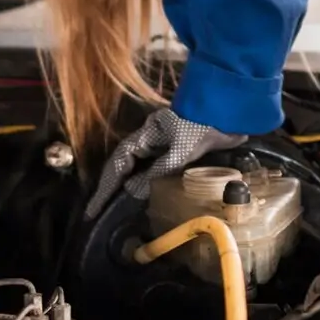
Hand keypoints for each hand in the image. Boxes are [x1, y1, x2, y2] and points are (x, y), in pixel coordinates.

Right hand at [85, 107, 244, 218]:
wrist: (226, 109)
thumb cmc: (202, 127)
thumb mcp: (181, 151)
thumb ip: (158, 171)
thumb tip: (133, 191)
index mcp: (144, 135)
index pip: (117, 164)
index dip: (105, 187)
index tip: (93, 208)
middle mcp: (146, 138)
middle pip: (120, 165)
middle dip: (108, 188)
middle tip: (96, 211)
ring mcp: (157, 142)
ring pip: (131, 167)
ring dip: (121, 186)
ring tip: (109, 206)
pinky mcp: (170, 148)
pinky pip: (146, 167)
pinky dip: (138, 181)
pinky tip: (136, 194)